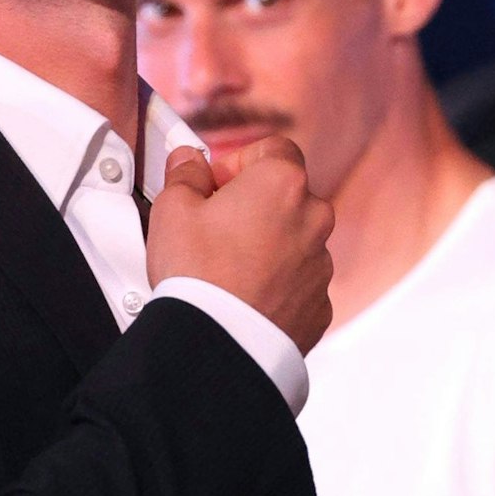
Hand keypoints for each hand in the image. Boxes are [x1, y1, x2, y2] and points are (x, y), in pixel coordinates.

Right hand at [147, 139, 333, 352]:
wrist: (219, 346)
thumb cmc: (196, 273)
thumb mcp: (172, 209)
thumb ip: (185, 174)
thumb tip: (190, 160)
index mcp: (283, 182)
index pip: (273, 149)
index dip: (240, 161)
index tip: (214, 185)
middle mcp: (314, 218)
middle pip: (286, 196)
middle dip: (254, 206)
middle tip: (215, 229)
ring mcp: (321, 264)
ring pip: (294, 241)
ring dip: (268, 246)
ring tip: (227, 271)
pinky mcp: (320, 304)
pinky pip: (298, 283)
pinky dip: (277, 285)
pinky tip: (244, 298)